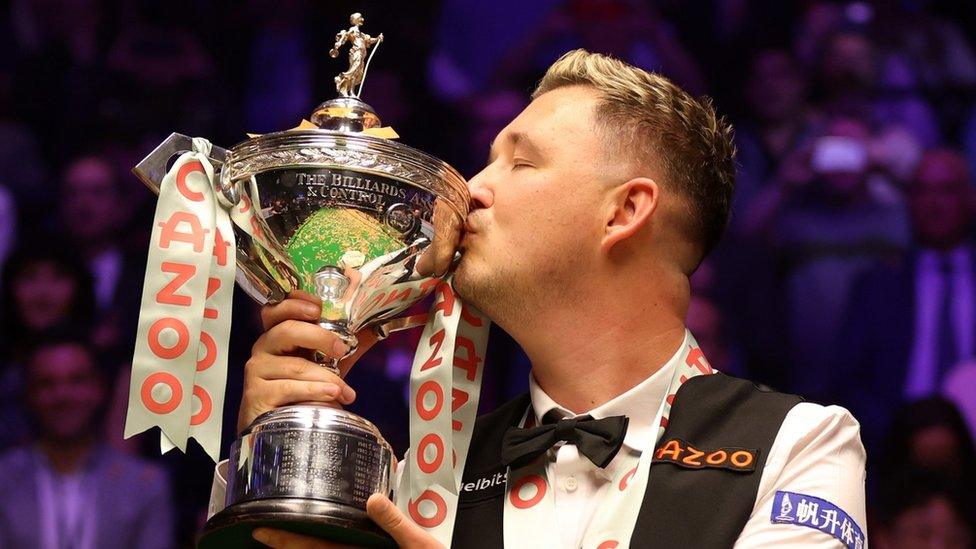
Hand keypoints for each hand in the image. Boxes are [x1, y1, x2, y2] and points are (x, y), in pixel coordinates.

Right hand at [238, 290, 378, 431]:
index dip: (296, 302)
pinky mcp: (256, 394)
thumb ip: (340, 345)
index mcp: (277, 335)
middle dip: (319, 336)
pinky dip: (315, 392)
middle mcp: (263, 349)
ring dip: (326, 378)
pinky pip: (289, 388)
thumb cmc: (303, 392)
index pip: (278, 308)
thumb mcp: (324, 365)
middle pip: (287, 330)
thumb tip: (373, 327)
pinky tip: (332, 398)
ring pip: (295, 366)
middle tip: (340, 348)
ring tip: (345, 390)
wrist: (284, 429)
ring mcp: (257, 371)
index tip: (319, 307)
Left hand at [252, 494, 442, 547]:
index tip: (262, 530)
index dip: (288, 541)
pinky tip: (323, 534)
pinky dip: (325, 544)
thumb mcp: (418, 543)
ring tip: (283, 531)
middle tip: (259, 531)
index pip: (317, 548)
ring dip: (302, 546)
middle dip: (286, 544)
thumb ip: (396, 523)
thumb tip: (372, 499)